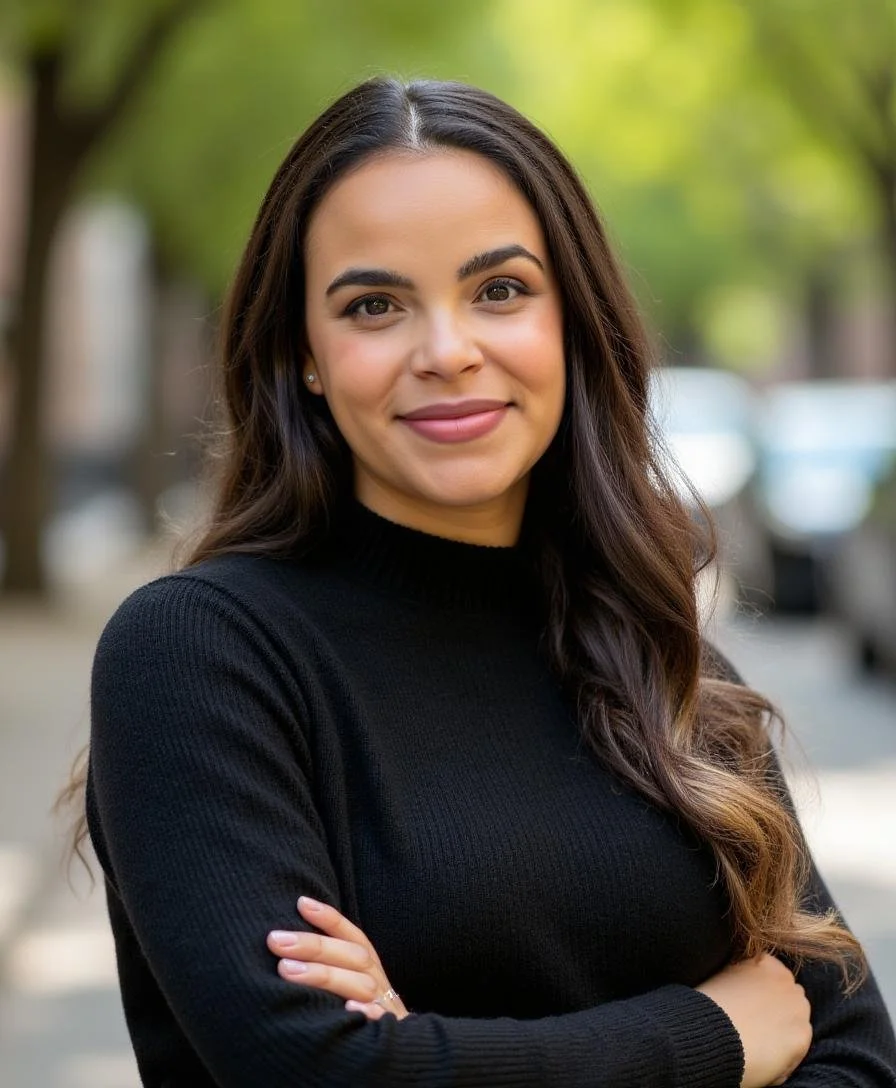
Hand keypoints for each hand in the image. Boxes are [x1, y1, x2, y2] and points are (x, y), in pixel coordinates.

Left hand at [267, 896, 409, 1020]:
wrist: (401, 1050)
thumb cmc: (366, 1011)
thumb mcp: (355, 983)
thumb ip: (334, 963)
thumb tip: (293, 941)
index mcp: (369, 966)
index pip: (352, 936)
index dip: (329, 918)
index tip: (301, 903)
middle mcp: (377, 981)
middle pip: (350, 956)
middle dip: (313, 945)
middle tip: (276, 940)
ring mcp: (383, 1006)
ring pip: (359, 986)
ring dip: (325, 975)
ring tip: (287, 970)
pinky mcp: (388, 1032)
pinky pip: (380, 1021)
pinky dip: (368, 1014)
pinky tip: (348, 1010)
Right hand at [697, 953, 811, 1087]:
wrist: (712, 1033)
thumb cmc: (711, 1006)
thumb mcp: (724, 977)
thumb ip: (743, 976)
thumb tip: (748, 987)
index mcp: (766, 962)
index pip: (773, 975)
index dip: (761, 992)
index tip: (750, 1005)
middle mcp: (787, 980)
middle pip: (788, 996)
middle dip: (778, 1008)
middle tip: (756, 1025)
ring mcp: (798, 1007)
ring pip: (796, 1021)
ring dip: (783, 1030)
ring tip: (758, 1042)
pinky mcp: (802, 1035)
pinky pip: (797, 1047)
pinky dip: (784, 1055)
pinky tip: (763, 1057)